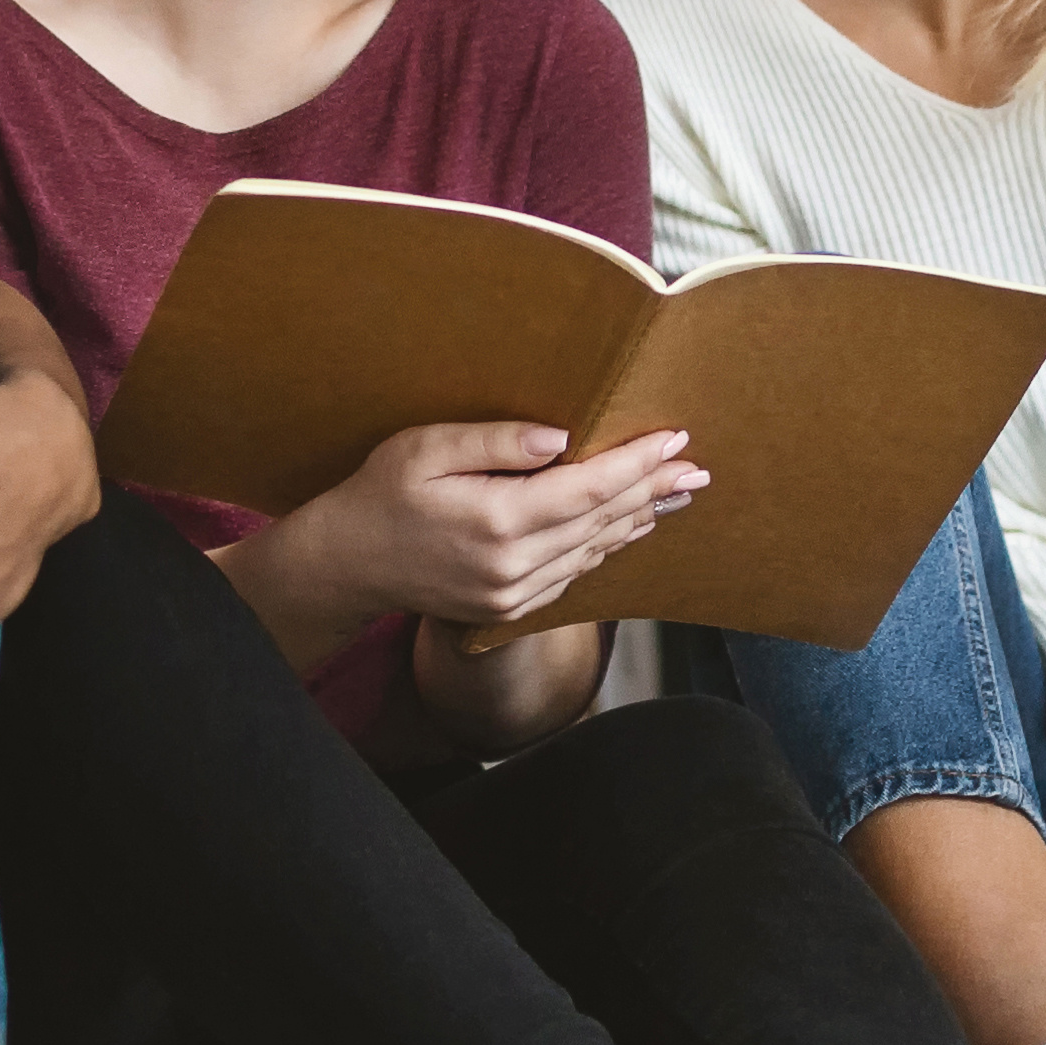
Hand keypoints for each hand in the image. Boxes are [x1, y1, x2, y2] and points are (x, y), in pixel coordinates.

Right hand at [235, 423, 701, 641]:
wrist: (348, 564)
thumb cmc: (381, 493)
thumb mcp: (426, 448)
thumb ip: (496, 439)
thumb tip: (562, 436)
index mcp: (497, 519)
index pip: (589, 488)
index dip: (637, 463)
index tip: (675, 438)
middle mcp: (514, 565)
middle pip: (604, 521)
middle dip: (654, 489)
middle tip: (697, 466)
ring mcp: (514, 593)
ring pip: (595, 551)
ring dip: (639, 519)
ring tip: (677, 493)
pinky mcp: (510, 607)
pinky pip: (574, 573)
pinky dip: (606, 546)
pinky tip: (626, 526)